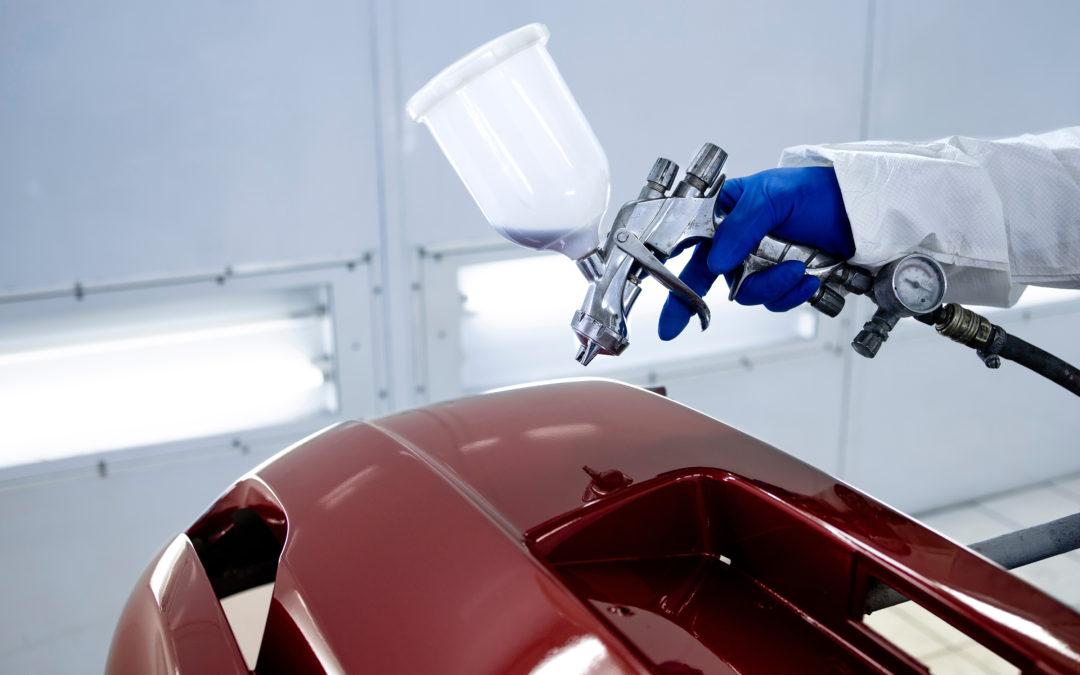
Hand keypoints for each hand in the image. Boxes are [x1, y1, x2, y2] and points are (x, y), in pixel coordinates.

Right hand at [658, 166, 854, 340]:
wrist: (861, 210)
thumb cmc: (818, 188)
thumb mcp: (773, 196)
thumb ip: (742, 226)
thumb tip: (717, 261)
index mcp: (727, 213)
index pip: (692, 245)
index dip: (675, 276)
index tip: (668, 305)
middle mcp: (738, 241)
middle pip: (712, 278)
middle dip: (710, 297)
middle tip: (676, 326)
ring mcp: (760, 262)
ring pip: (748, 294)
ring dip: (773, 287)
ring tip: (799, 267)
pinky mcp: (782, 280)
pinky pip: (775, 301)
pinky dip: (791, 294)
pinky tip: (808, 279)